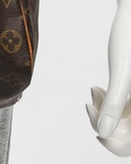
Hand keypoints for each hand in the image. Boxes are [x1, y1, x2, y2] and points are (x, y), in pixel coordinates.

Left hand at [86, 0, 130, 155]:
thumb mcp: (123, 72)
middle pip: (128, 138)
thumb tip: (103, 134)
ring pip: (124, 124)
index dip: (114, 146)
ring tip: (94, 93)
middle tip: (90, 105)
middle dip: (106, 124)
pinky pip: (125, 109)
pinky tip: (96, 88)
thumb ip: (114, 103)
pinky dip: (109, 102)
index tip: (97, 130)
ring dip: (105, 112)